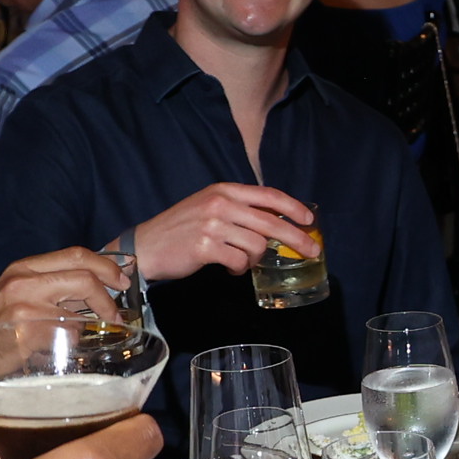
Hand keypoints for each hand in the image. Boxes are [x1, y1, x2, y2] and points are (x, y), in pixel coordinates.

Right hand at [0, 246, 132, 340]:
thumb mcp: (18, 295)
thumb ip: (52, 287)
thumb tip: (96, 289)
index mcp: (23, 267)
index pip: (76, 254)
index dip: (106, 265)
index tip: (122, 280)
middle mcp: (24, 280)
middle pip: (85, 276)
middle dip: (109, 295)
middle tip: (117, 313)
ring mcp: (25, 305)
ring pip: (79, 310)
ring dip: (87, 326)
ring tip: (79, 336)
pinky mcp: (27, 331)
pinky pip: (67, 336)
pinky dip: (70, 345)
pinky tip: (55, 350)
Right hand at [130, 182, 314, 279]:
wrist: (146, 246)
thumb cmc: (182, 229)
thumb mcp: (210, 207)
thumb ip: (240, 209)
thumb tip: (276, 221)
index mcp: (223, 190)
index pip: (268, 195)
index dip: (293, 207)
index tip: (309, 219)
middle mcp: (219, 204)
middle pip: (271, 222)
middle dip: (296, 239)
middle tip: (311, 252)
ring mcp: (212, 225)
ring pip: (257, 245)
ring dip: (254, 258)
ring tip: (241, 260)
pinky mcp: (205, 247)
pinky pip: (239, 261)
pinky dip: (239, 268)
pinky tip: (229, 267)